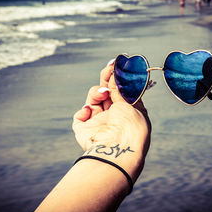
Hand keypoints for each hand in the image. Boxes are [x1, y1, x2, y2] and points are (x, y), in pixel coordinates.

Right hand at [72, 60, 150, 181]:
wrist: (118, 147)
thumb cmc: (131, 127)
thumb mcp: (130, 102)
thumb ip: (120, 86)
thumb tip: (117, 70)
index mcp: (128, 112)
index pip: (120, 90)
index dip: (117, 77)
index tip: (117, 64)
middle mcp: (113, 117)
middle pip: (106, 92)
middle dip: (106, 79)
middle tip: (108, 69)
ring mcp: (98, 123)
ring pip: (93, 100)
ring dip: (96, 93)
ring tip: (103, 95)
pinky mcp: (84, 130)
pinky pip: (80, 116)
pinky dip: (83, 111)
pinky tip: (90, 111)